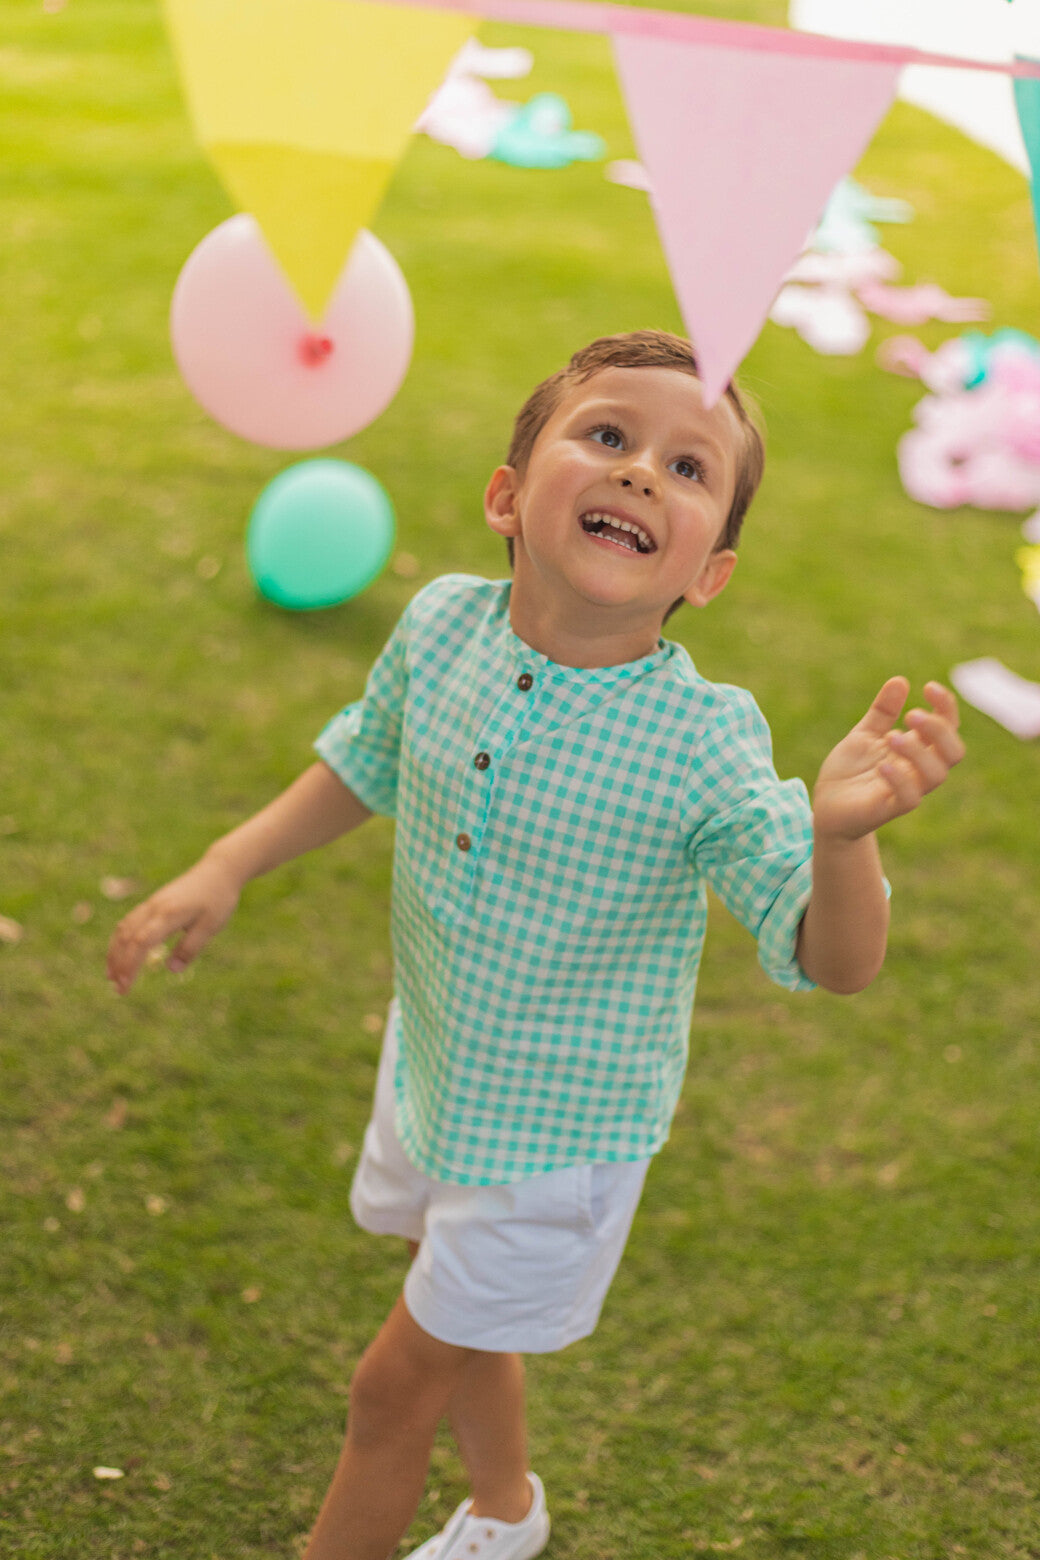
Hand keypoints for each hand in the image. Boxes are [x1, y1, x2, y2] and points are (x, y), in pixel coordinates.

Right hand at [106, 855, 241, 994]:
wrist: (218, 870)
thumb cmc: (218, 899)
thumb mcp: (211, 926)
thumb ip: (190, 948)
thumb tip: (171, 970)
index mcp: (168, 915)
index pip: (141, 943)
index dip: (130, 966)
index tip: (125, 986)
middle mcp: (154, 908)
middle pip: (126, 937)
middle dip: (118, 964)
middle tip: (117, 989)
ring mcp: (151, 904)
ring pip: (123, 928)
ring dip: (115, 952)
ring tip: (111, 976)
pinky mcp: (152, 903)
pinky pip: (129, 921)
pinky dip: (120, 939)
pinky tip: (119, 953)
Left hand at [812, 677, 964, 841]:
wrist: (826, 805)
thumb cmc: (851, 771)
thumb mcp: (864, 734)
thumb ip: (882, 712)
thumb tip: (899, 680)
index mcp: (917, 750)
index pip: (948, 728)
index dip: (946, 707)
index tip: (929, 687)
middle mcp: (918, 771)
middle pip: (953, 752)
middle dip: (939, 729)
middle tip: (911, 715)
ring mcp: (906, 790)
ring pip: (936, 775)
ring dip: (919, 751)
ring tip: (892, 736)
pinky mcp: (887, 809)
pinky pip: (909, 798)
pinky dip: (900, 779)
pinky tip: (883, 764)